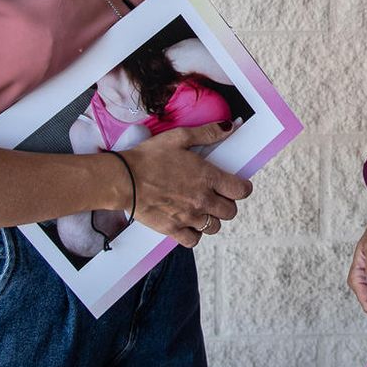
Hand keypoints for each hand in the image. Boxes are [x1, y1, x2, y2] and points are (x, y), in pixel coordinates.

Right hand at [120, 121, 250, 246]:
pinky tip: (187, 222)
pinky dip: (194, 234)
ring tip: (200, 209)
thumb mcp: (179, 137)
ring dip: (211, 218)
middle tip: (215, 195)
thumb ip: (208, 133)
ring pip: (214, 227)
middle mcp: (202, 199)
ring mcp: (188, 216)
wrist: (123, 178)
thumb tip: (229, 127)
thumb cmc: (149, 156)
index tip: (237, 186)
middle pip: (230, 211)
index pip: (241, 191)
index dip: (242, 188)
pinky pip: (194, 240)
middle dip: (226, 203)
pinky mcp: (173, 229)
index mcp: (207, 177)